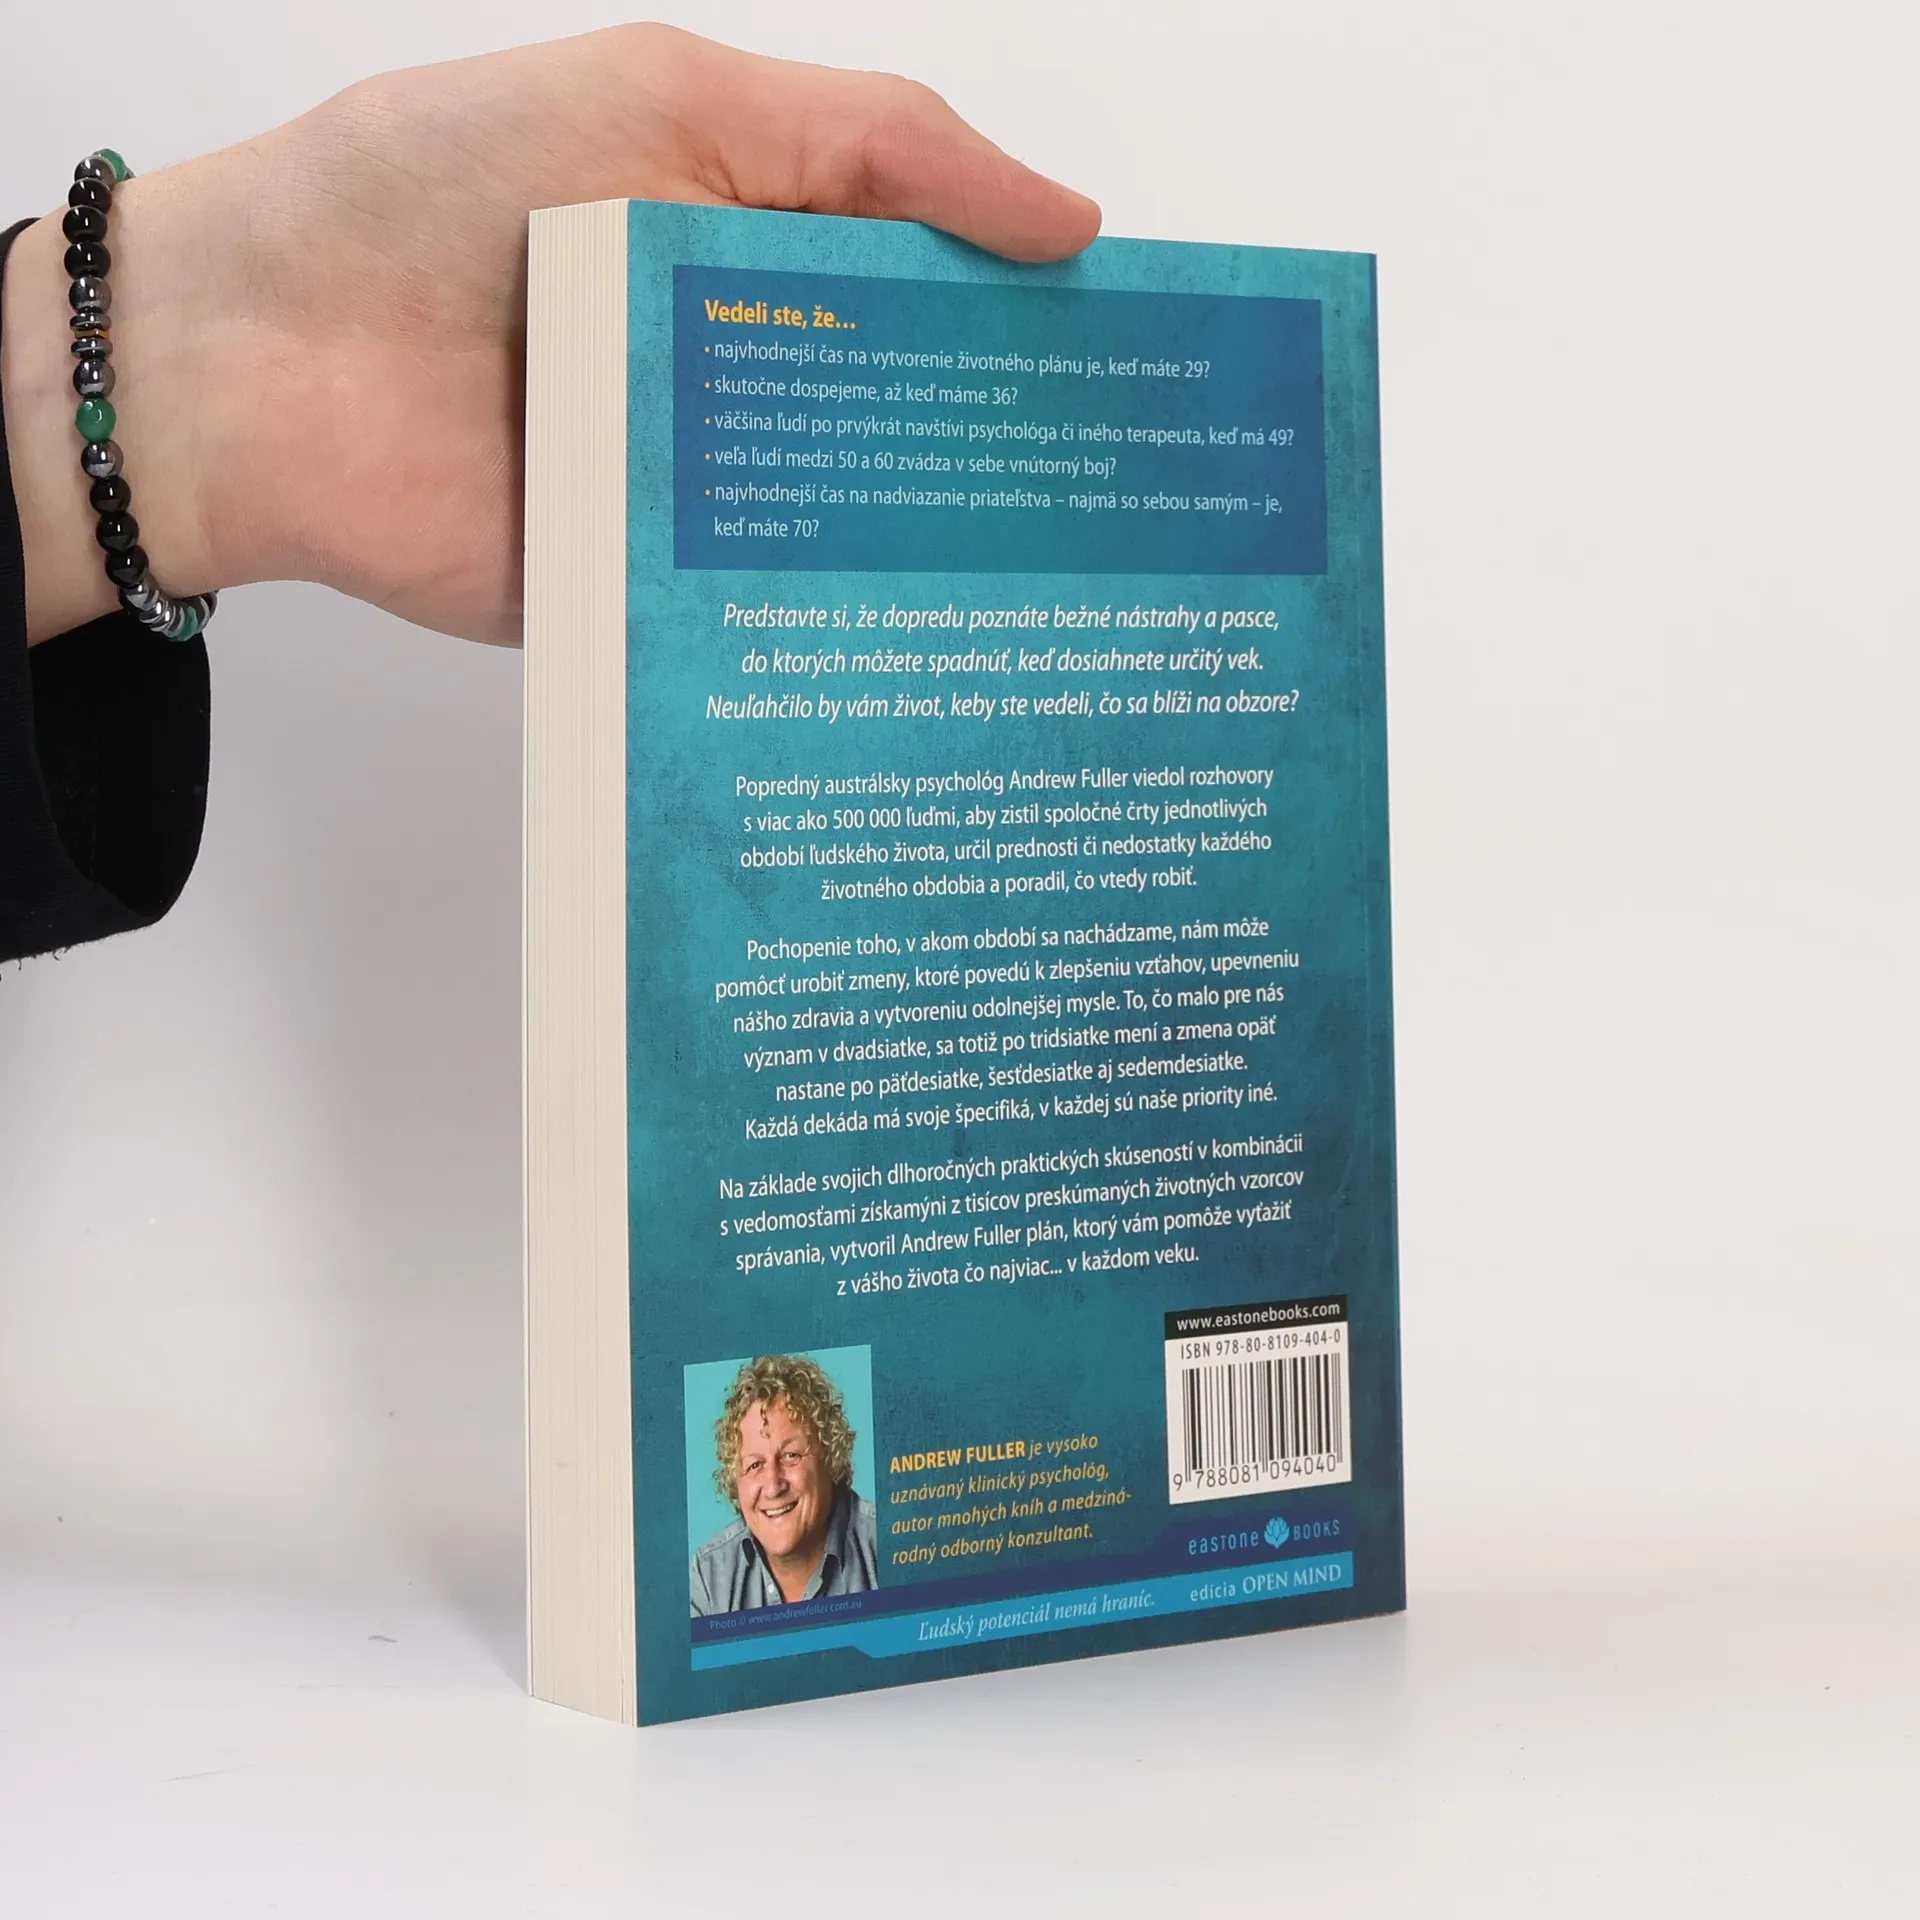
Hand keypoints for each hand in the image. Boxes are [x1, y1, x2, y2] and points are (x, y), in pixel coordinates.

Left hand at [1, 24, 1099, 644]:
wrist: (256, 358)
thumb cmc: (438, 189)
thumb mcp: (671, 99)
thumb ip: (873, 146)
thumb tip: (1068, 223)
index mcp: (764, 258)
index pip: (937, 300)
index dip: (1040, 334)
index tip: (1148, 383)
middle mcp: (745, 385)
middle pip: (910, 436)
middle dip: (1016, 475)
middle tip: (1145, 523)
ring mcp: (700, 504)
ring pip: (850, 544)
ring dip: (939, 571)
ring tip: (1077, 613)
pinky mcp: (652, 603)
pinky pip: (761, 630)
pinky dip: (830, 648)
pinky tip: (930, 673)